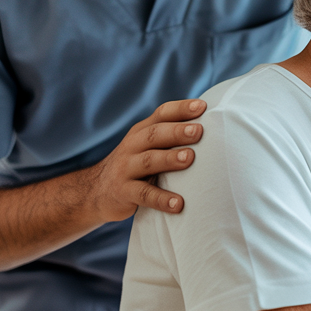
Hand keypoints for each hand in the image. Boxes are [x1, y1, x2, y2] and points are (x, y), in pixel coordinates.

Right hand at [88, 99, 205, 221]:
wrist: (97, 191)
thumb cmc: (136, 165)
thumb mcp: (147, 146)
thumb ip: (170, 136)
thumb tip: (213, 126)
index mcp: (142, 131)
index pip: (162, 114)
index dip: (181, 109)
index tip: (203, 107)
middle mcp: (133, 146)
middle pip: (155, 135)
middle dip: (177, 132)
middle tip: (199, 131)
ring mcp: (126, 169)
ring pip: (149, 161)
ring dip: (170, 159)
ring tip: (190, 158)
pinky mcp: (124, 192)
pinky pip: (144, 195)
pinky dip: (161, 199)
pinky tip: (179, 204)